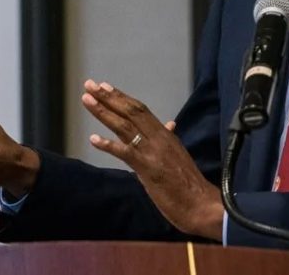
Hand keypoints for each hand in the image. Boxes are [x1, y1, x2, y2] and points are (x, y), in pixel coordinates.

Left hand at [81, 80, 223, 240]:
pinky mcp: (148, 168)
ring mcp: (153, 152)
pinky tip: (93, 139)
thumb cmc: (189, 183)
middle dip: (109, 97)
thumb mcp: (179, 155)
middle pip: (131, 111)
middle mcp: (159, 138)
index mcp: (166, 135)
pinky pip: (125, 152)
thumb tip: (169, 124)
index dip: (122, 97)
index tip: (105, 86)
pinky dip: (108, 145)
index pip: (141, 110)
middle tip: (90, 84)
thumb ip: (169, 139)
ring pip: (125, 126)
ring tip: (87, 99)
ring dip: (104, 112)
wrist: (201, 204)